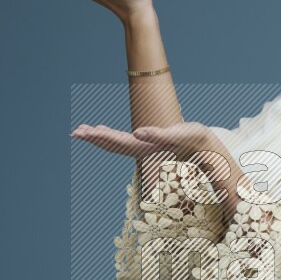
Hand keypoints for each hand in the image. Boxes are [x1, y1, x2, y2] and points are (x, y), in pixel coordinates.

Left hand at [70, 120, 209, 160]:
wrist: (205, 147)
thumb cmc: (193, 140)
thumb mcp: (177, 134)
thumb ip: (157, 135)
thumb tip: (136, 132)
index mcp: (145, 147)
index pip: (118, 142)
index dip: (100, 137)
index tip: (85, 132)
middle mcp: (141, 148)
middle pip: (112, 144)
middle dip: (94, 138)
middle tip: (75, 132)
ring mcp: (144, 146)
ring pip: (115, 143)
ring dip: (98, 137)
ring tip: (83, 131)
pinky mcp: (148, 142)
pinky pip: (123, 140)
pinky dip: (110, 135)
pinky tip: (102, 131)